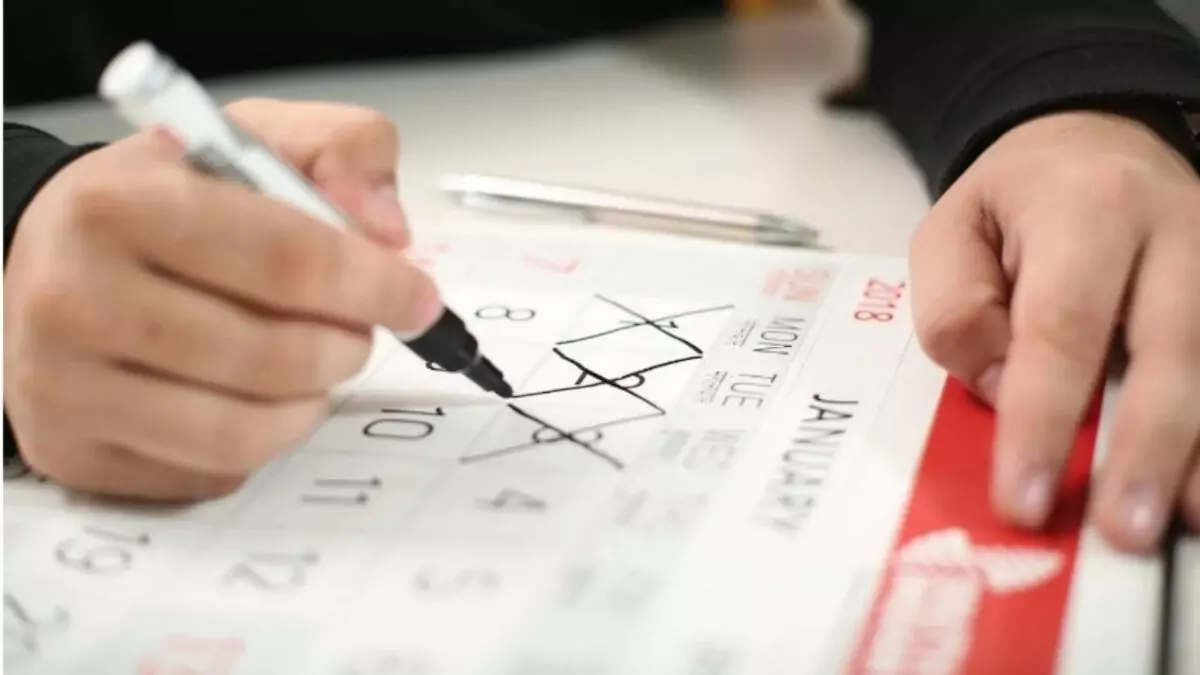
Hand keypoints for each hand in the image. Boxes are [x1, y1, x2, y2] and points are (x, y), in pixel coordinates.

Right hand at [3, 98, 438, 500]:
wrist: (50, 256)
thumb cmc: (164, 200)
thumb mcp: (253, 137)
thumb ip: (342, 151)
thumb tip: (388, 230)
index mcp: (122, 202)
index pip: (288, 260)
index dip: (376, 286)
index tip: (418, 298)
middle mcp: (75, 296)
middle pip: (272, 356)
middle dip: (346, 346)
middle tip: (355, 330)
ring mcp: (64, 385)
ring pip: (244, 432)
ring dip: (311, 402)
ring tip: (315, 365)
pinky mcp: (73, 452)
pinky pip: (212, 472)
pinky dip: (262, 441)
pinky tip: (257, 398)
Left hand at [910, 109, 1199, 553]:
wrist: (1097, 141)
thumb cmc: (1015, 201)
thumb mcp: (949, 231)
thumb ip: (956, 310)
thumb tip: (1003, 389)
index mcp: (1087, 208)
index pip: (1061, 326)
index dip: (1043, 419)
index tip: (1023, 495)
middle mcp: (1175, 230)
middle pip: (1172, 348)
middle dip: (1147, 448)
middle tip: (1121, 529)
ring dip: (1198, 450)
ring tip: (1180, 521)